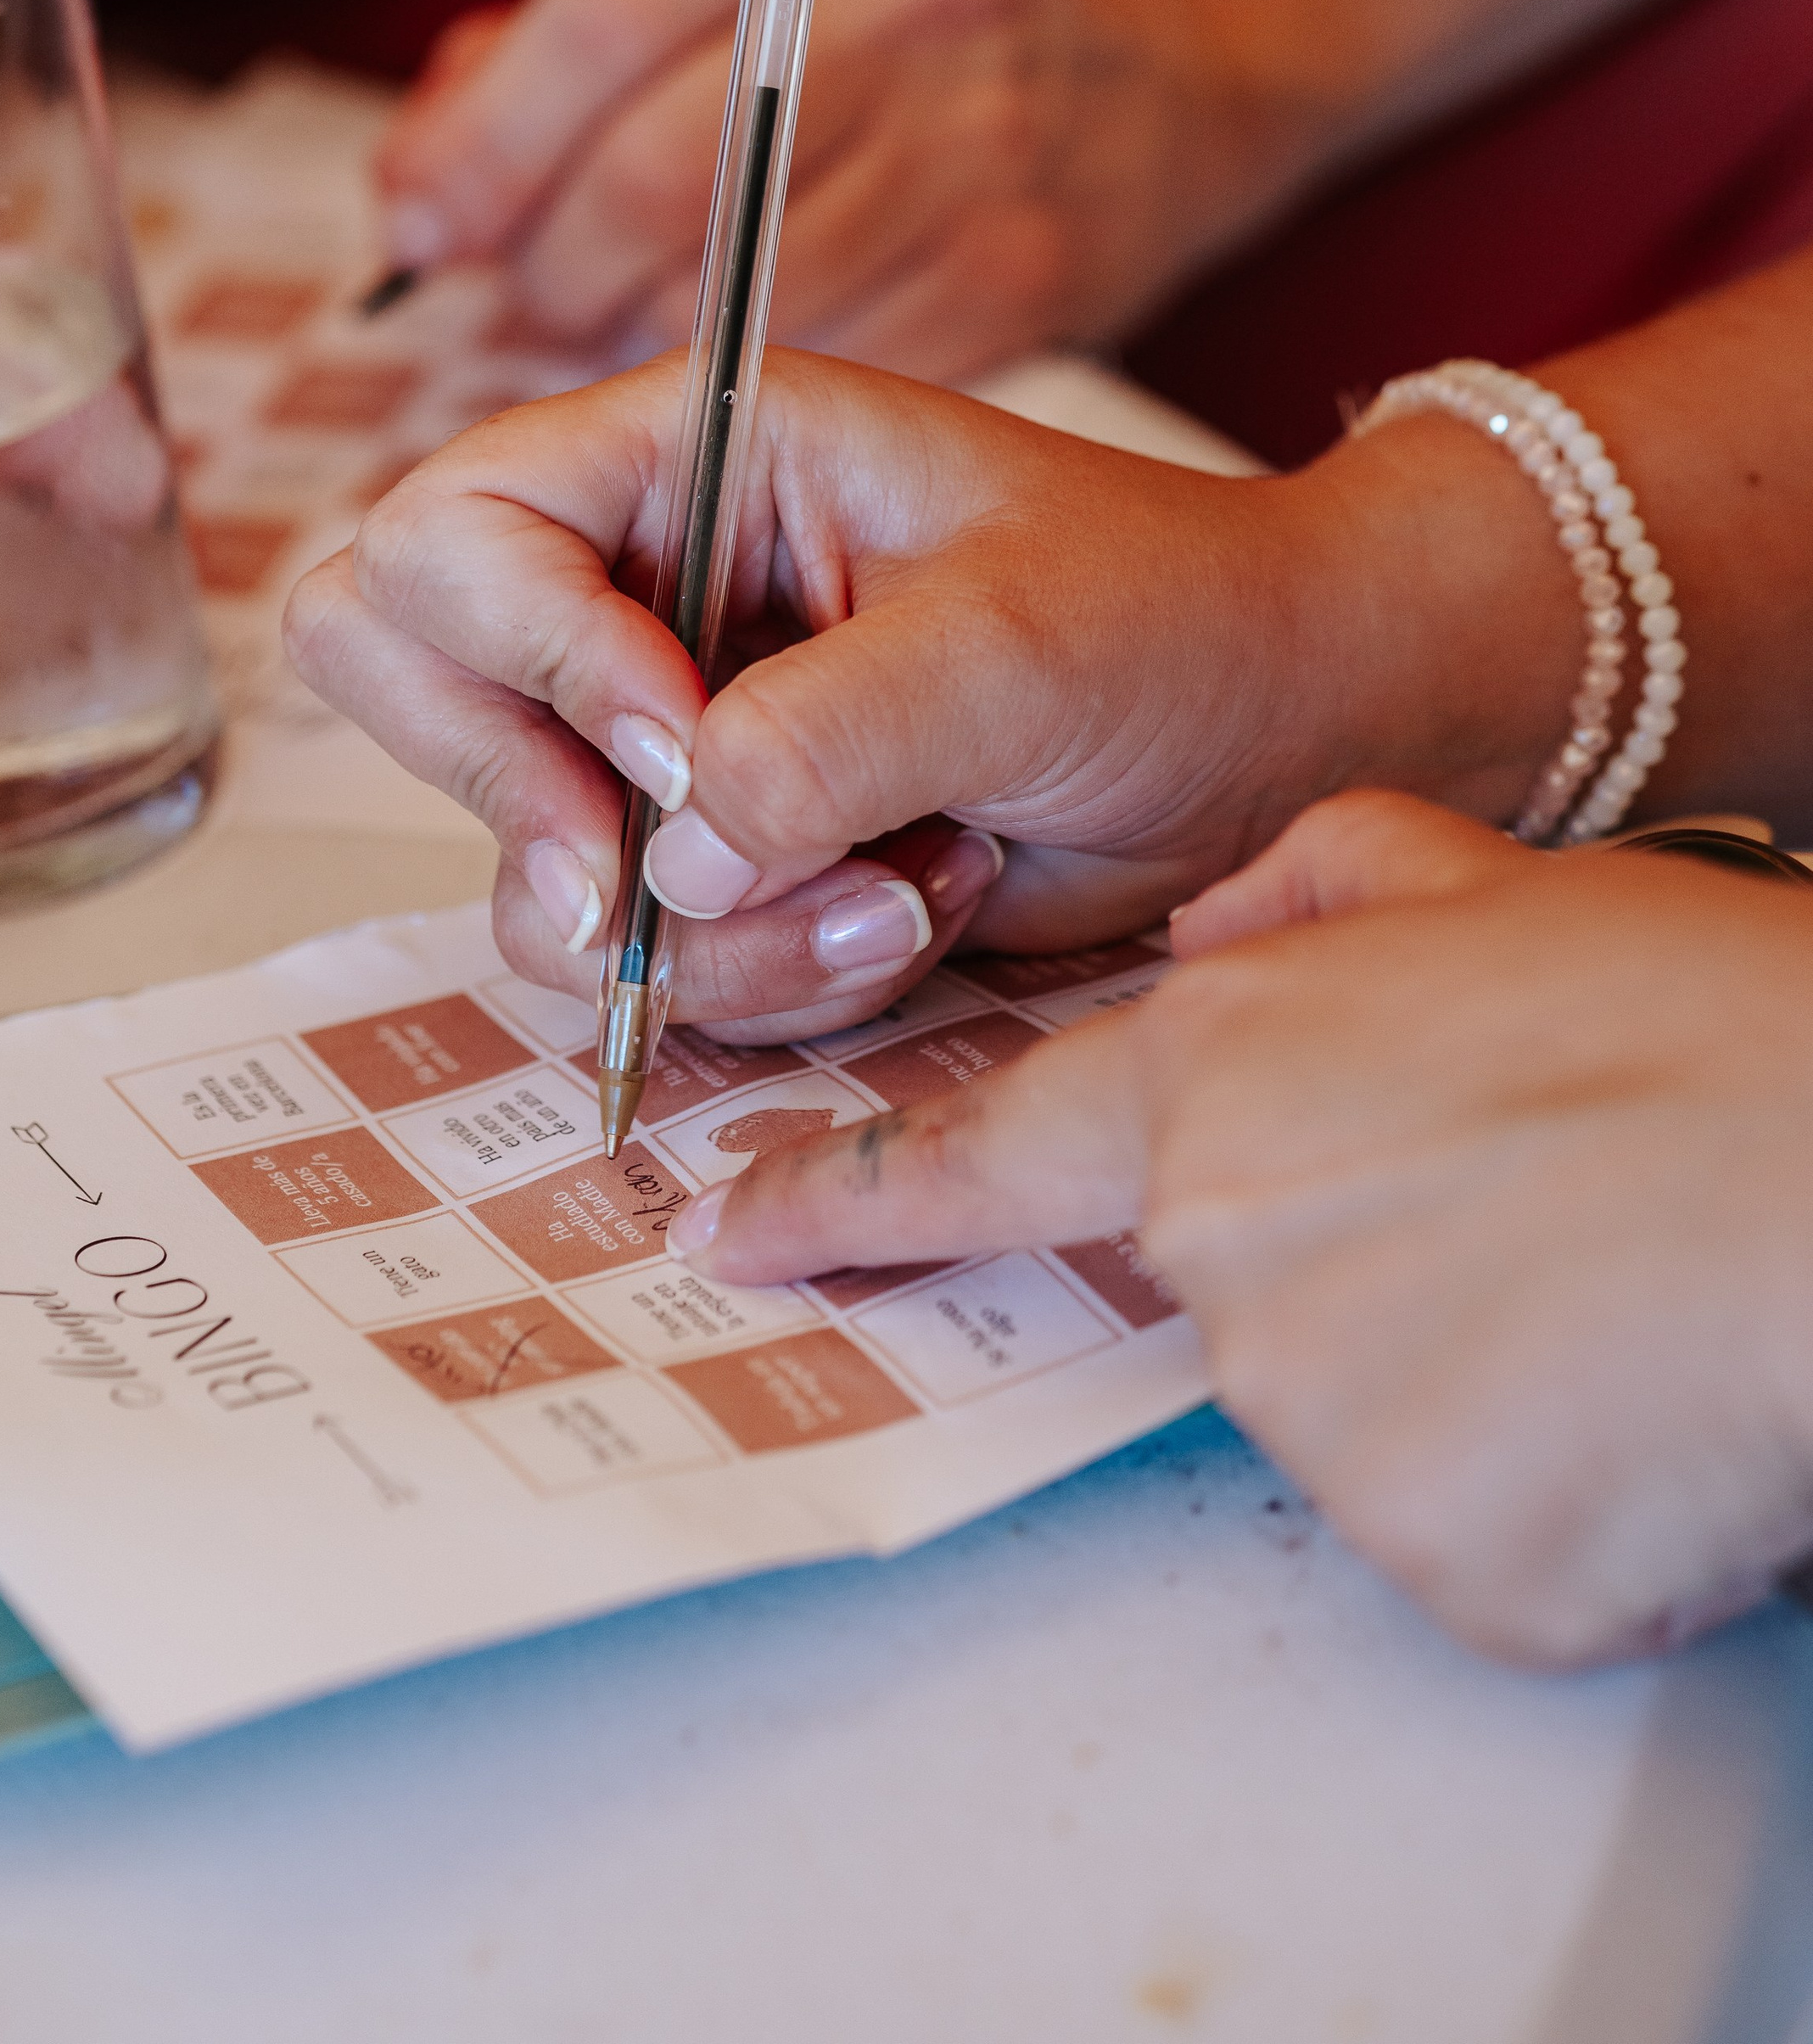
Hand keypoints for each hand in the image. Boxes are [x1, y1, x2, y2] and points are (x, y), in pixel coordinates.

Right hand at [283, 352, 1565, 1037]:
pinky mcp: (715, 862)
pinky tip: (910, 922)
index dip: (528, 650)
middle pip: (401, 672)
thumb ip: (832, 729)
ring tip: (902, 896)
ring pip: (522, 860)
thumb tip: (678, 856)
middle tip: (647, 886)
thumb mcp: (1018, 640)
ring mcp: (662, 733)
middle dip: (523, 797)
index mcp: (691, 455)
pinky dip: (757, 983)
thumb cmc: (1172, 616)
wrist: (1282, 733)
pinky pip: (636, 961)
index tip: (677, 750)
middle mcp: (641, 584)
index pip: (458, 528)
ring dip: (696, 929)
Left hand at [371, 0, 1207, 374]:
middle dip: (546, 268)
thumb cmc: (877, 23)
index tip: (422, 234)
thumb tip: (418, 200)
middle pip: (654, 179)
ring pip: (730, 301)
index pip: (597, 23)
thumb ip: (550, 53)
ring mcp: (983, 141)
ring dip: (628, 341)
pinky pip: (821, 367)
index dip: (481, 153)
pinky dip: (741, 393)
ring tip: (616, 324)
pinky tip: (728, 366)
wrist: (1159, 63)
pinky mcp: (1022, 276)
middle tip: (522, 296)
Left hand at [679, 792, 1812, 1667]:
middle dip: (1368, 1272)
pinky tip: (1632, 1402)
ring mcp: (1310, 1403)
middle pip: (1242, 1291)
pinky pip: (1462, 1536)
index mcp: (1222, 1073)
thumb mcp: (1492, 884)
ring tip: (1603, 1294)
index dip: (850, 1187)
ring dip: (1473, 1384)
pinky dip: (1546, 1496)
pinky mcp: (1421, 1548)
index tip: (733, 1223)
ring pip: (1362, 1421)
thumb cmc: (1699, 1025)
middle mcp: (1225, 1238)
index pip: (983, 1147)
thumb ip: (1318, 894)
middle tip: (1532, 1216)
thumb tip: (1219, 942)